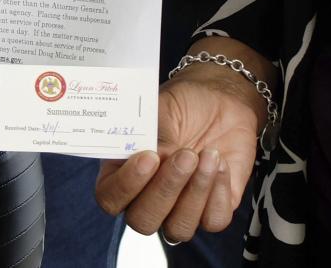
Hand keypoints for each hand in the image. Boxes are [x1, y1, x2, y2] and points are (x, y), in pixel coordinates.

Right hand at [95, 71, 260, 241]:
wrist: (221, 101)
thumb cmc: (184, 104)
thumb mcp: (163, 109)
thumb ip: (154, 134)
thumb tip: (158, 154)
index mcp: (123, 171)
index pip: (110, 197)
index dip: (126, 185)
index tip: (150, 157)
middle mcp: (147, 196)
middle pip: (142, 220)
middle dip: (166, 190)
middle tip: (186, 155)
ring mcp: (179, 207)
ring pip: (178, 228)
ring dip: (195, 192)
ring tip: (207, 155)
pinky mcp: (211, 210)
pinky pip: (213, 221)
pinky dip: (219, 192)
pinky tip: (220, 163)